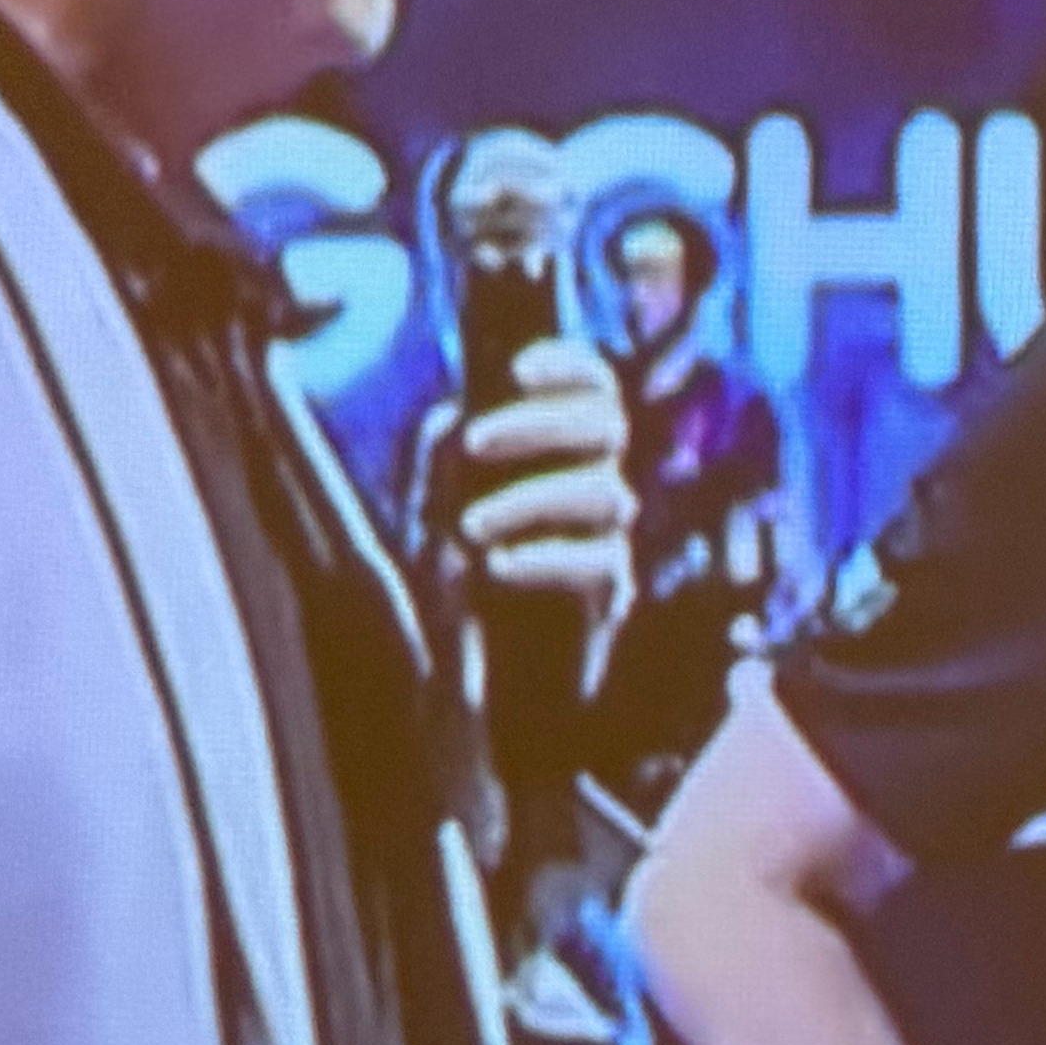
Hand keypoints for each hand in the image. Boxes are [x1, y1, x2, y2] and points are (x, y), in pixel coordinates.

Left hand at [437, 340, 634, 671]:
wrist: (473, 678)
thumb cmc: (455, 578)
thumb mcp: (433, 502)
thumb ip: (442, 454)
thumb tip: (458, 419)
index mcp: (560, 452)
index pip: (594, 386)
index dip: (568, 366)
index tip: (517, 370)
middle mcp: (594, 485)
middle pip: (605, 425)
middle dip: (539, 423)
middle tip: (476, 444)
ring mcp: (609, 538)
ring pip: (603, 493)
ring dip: (529, 499)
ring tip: (470, 529)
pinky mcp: (613, 594)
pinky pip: (598, 562)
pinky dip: (545, 557)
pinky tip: (497, 567)